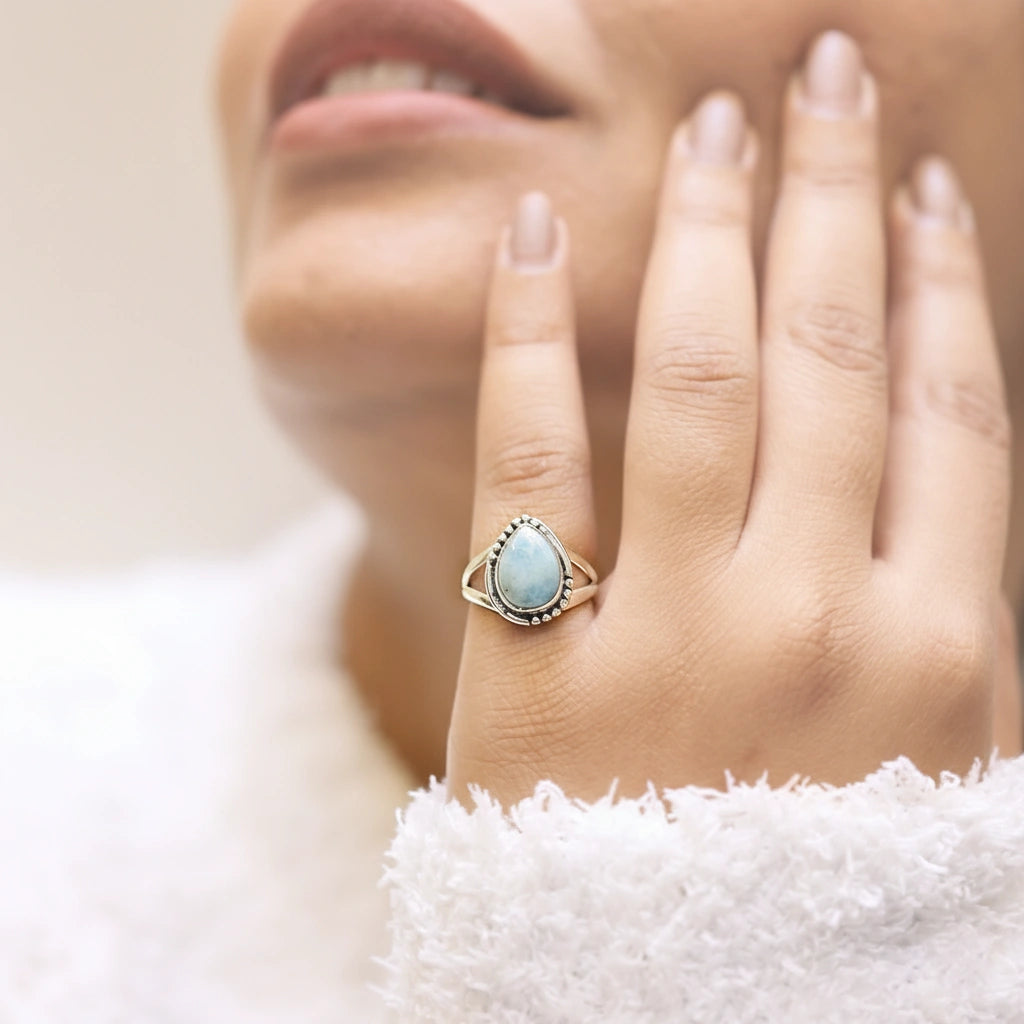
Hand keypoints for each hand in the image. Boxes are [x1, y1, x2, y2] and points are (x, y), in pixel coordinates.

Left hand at [447, 31, 1017, 806]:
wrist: (669, 1008)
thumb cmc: (804, 875)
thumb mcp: (926, 754)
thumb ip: (937, 605)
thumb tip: (945, 441)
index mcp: (942, 655)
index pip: (956, 413)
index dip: (938, 278)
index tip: (915, 181)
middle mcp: (819, 628)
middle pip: (834, 361)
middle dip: (832, 201)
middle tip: (823, 81)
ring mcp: (670, 641)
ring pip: (699, 382)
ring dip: (709, 234)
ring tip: (719, 130)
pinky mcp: (532, 666)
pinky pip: (529, 461)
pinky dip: (525, 335)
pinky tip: (527, 233)